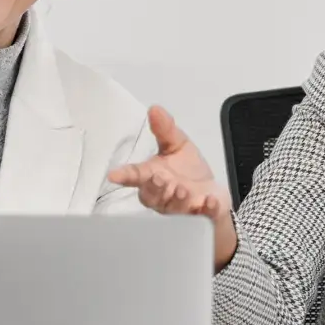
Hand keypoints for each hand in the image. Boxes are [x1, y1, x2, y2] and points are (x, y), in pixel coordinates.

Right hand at [105, 107, 237, 266]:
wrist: (209, 194)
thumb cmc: (187, 173)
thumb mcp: (177, 146)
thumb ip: (165, 130)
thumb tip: (154, 109)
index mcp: (153, 177)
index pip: (135, 176)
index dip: (124, 176)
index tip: (114, 175)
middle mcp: (163, 196)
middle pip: (151, 195)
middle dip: (154, 188)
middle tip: (159, 178)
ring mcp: (180, 208)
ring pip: (173, 207)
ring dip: (176, 199)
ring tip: (181, 189)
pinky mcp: (200, 216)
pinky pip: (201, 215)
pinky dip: (205, 209)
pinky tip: (208, 201)